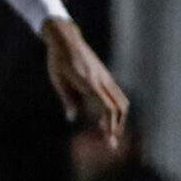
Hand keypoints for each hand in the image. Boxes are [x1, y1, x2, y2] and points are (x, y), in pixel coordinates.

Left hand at [41, 18, 128, 144]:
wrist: (66, 39)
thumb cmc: (58, 60)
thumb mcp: (58, 80)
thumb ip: (68, 99)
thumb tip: (72, 118)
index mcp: (90, 83)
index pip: (107, 107)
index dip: (109, 124)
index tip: (108, 138)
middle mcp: (102, 80)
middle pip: (120, 107)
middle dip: (118, 125)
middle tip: (111, 142)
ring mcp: (106, 77)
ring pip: (122, 101)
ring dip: (119, 118)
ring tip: (111, 131)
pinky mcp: (106, 76)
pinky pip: (117, 95)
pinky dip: (116, 109)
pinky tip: (106, 117)